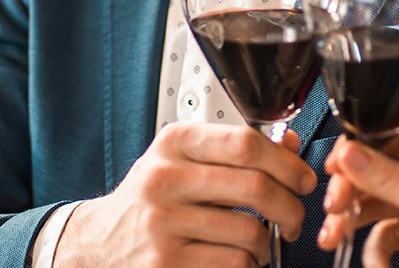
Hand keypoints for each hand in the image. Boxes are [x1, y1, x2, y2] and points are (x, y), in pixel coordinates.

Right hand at [56, 122, 317, 267]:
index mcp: (173, 145)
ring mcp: (163, 225)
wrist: (95, 244)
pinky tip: (237, 260)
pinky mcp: (167, 264)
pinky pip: (234, 264)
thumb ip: (232, 151)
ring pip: (251, 233)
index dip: (288, 163)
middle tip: (294, 217)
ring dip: (267, 244)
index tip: (302, 178)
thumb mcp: (180, 161)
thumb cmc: (146, 202)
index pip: (245, 143)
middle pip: (256, 187)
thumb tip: (290, 143)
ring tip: (257, 244)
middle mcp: (165, 180)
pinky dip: (247, 265)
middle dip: (291, 207)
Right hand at [315, 125, 398, 267]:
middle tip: (335, 205)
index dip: (363, 150)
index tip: (335, 165)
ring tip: (335, 236)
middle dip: (355, 189)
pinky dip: (375, 247)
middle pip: (383, 168)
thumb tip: (352, 153)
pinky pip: (386, 228)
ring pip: (378, 199)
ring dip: (354, 219)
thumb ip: (391, 179)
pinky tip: (376, 263)